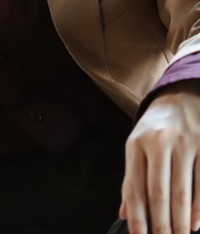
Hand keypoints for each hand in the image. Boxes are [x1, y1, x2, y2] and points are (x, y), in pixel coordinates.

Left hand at [120, 81, 199, 233]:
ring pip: (181, 191)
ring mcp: (183, 142)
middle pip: (158, 193)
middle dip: (160, 226)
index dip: (137, 218)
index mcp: (136, 143)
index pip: (134, 187)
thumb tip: (125, 213)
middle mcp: (158, 141)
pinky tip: (195, 224)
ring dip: (180, 222)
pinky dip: (198, 208)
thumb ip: (132, 178)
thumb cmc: (155, 128)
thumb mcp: (137, 145)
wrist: (180, 97)